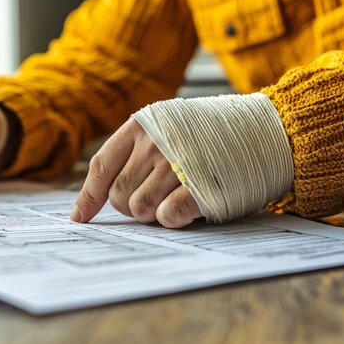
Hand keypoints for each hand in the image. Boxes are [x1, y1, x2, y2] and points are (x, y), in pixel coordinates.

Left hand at [71, 118, 202, 227]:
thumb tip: (99, 195)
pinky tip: (184, 208)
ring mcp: (177, 165)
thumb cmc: (212, 134)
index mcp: (143, 124)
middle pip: (119, 195)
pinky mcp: (199, 188)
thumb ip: (136, 150)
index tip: (80, 217)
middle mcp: (155, 143)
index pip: (101, 165)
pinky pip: (166, 216)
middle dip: (130, 206)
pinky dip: (171, 219)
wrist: (263, 131)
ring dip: (153, 213)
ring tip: (174, 198)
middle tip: (153, 199)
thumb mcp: (168, 125)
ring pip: (140, 209)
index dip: (88, 196)